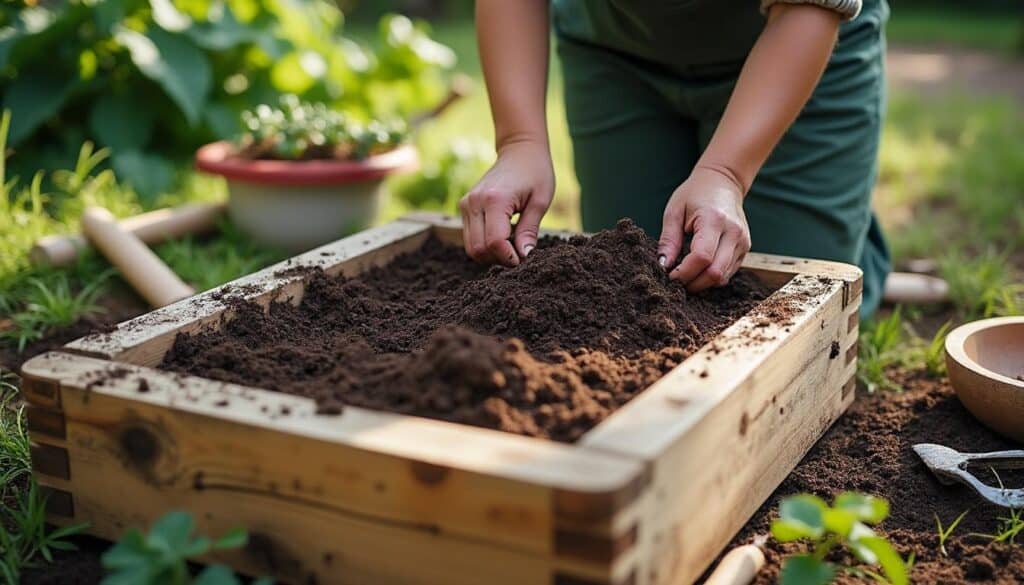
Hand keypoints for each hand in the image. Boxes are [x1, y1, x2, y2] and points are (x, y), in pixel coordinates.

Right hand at [459, 140, 554, 265]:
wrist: (519, 151)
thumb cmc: (535, 173)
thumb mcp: (540, 202)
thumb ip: (529, 231)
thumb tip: (524, 256)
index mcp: (495, 199)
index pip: (495, 242)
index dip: (508, 257)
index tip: (523, 259)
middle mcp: (474, 202)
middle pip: (478, 248)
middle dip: (498, 259)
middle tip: (518, 255)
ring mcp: (466, 204)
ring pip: (471, 247)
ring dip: (490, 254)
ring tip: (511, 246)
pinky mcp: (465, 207)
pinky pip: (470, 237)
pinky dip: (484, 244)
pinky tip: (502, 237)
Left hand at [658, 166, 750, 291]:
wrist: (723, 182)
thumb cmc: (695, 194)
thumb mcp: (675, 212)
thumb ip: (669, 240)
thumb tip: (663, 266)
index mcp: (714, 220)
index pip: (702, 257)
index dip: (684, 272)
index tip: (669, 275)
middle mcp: (734, 232)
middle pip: (715, 272)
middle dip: (693, 283)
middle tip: (676, 282)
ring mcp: (743, 242)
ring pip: (723, 277)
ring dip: (702, 282)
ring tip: (686, 275)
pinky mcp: (745, 249)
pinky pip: (728, 273)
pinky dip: (712, 277)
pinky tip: (699, 269)